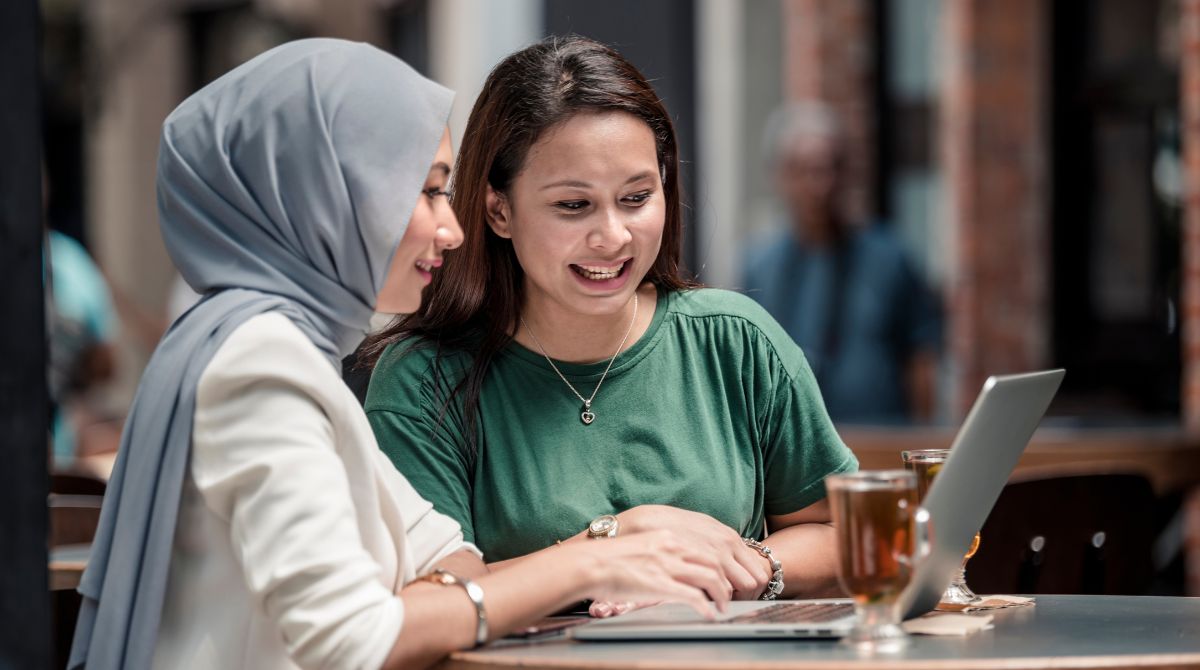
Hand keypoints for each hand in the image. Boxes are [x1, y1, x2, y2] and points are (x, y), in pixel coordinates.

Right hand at [565, 529, 730, 618]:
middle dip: (725, 581)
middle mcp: (672, 548)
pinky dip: (705, 608)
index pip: (705, 548)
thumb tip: (667, 566)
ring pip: (710, 578)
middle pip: (714, 562)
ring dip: (721, 595)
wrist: (590, 563)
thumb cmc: (608, 559)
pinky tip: (708, 616)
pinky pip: (694, 597)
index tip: (721, 578)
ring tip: (721, 608)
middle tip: (726, 596)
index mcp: (667, 537)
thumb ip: (658, 553)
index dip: (719, 565)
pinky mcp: (661, 585)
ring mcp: (667, 566)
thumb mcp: (640, 547)